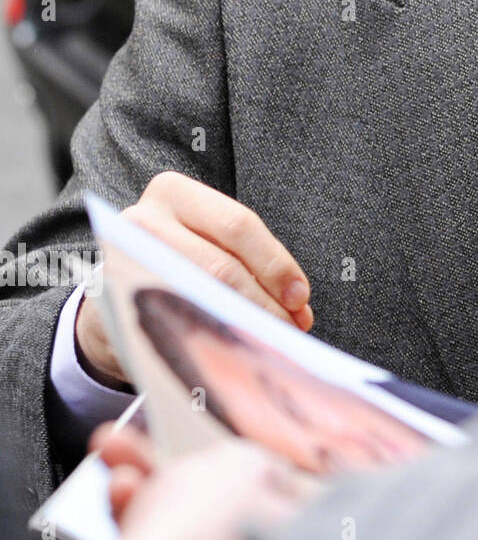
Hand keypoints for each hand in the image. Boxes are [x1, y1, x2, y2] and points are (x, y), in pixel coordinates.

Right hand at [75, 170, 313, 385]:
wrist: (115, 285)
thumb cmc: (178, 259)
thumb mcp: (207, 242)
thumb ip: (249, 261)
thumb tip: (299, 306)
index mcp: (175, 193)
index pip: (239, 226)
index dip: (275, 264)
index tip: (300, 297)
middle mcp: (145, 219)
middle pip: (220, 265)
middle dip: (264, 302)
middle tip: (289, 328)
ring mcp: (126, 262)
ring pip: (199, 296)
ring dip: (244, 322)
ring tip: (269, 341)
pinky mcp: (118, 301)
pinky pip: (176, 320)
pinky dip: (214, 335)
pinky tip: (234, 346)